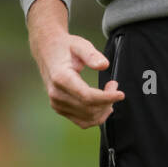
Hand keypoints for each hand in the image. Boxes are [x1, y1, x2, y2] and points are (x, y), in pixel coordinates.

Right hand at [28, 0, 123, 129]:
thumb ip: (92, 54)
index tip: (120, 94)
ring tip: (110, 93)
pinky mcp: (59, 108)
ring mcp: (56, 103)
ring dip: (104, 109)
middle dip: (108, 101)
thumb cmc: (65, 47)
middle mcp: (57, 94)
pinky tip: (104, 106)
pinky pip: (82, 122)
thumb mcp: (80, 44)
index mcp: (61, 78)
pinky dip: (96, 117)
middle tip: (114, 85)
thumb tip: (104, 65)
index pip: (87, 96)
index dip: (106, 98)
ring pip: (87, 118)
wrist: (47, 51)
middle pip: (89, 109)